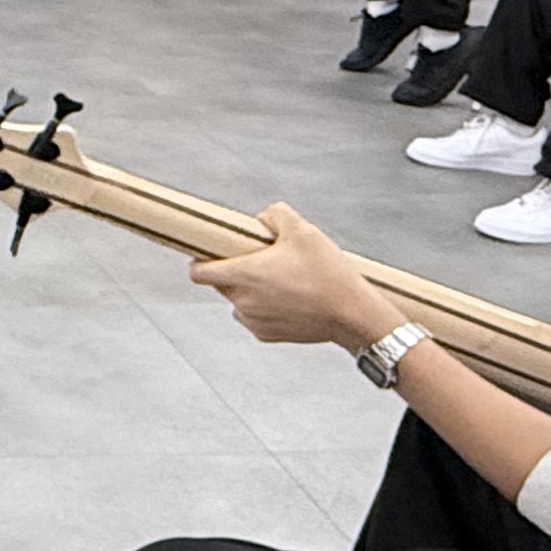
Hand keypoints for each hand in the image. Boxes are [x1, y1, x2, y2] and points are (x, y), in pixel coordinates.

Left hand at [194, 204, 407, 350]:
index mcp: (244, 274)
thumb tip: (263, 218)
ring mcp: (253, 321)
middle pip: (220, 284)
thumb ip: (276, 215)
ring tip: (281, 281)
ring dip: (250, 291)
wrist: (351, 314)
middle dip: (234, 271)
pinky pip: (254, 317)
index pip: (198, 273)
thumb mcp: (304, 230)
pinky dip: (264, 308)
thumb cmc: (328, 274)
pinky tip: (289, 299)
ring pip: (238, 301)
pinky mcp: (266, 335)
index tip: (213, 254)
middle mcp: (243, 301)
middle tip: (262, 261)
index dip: (201, 261)